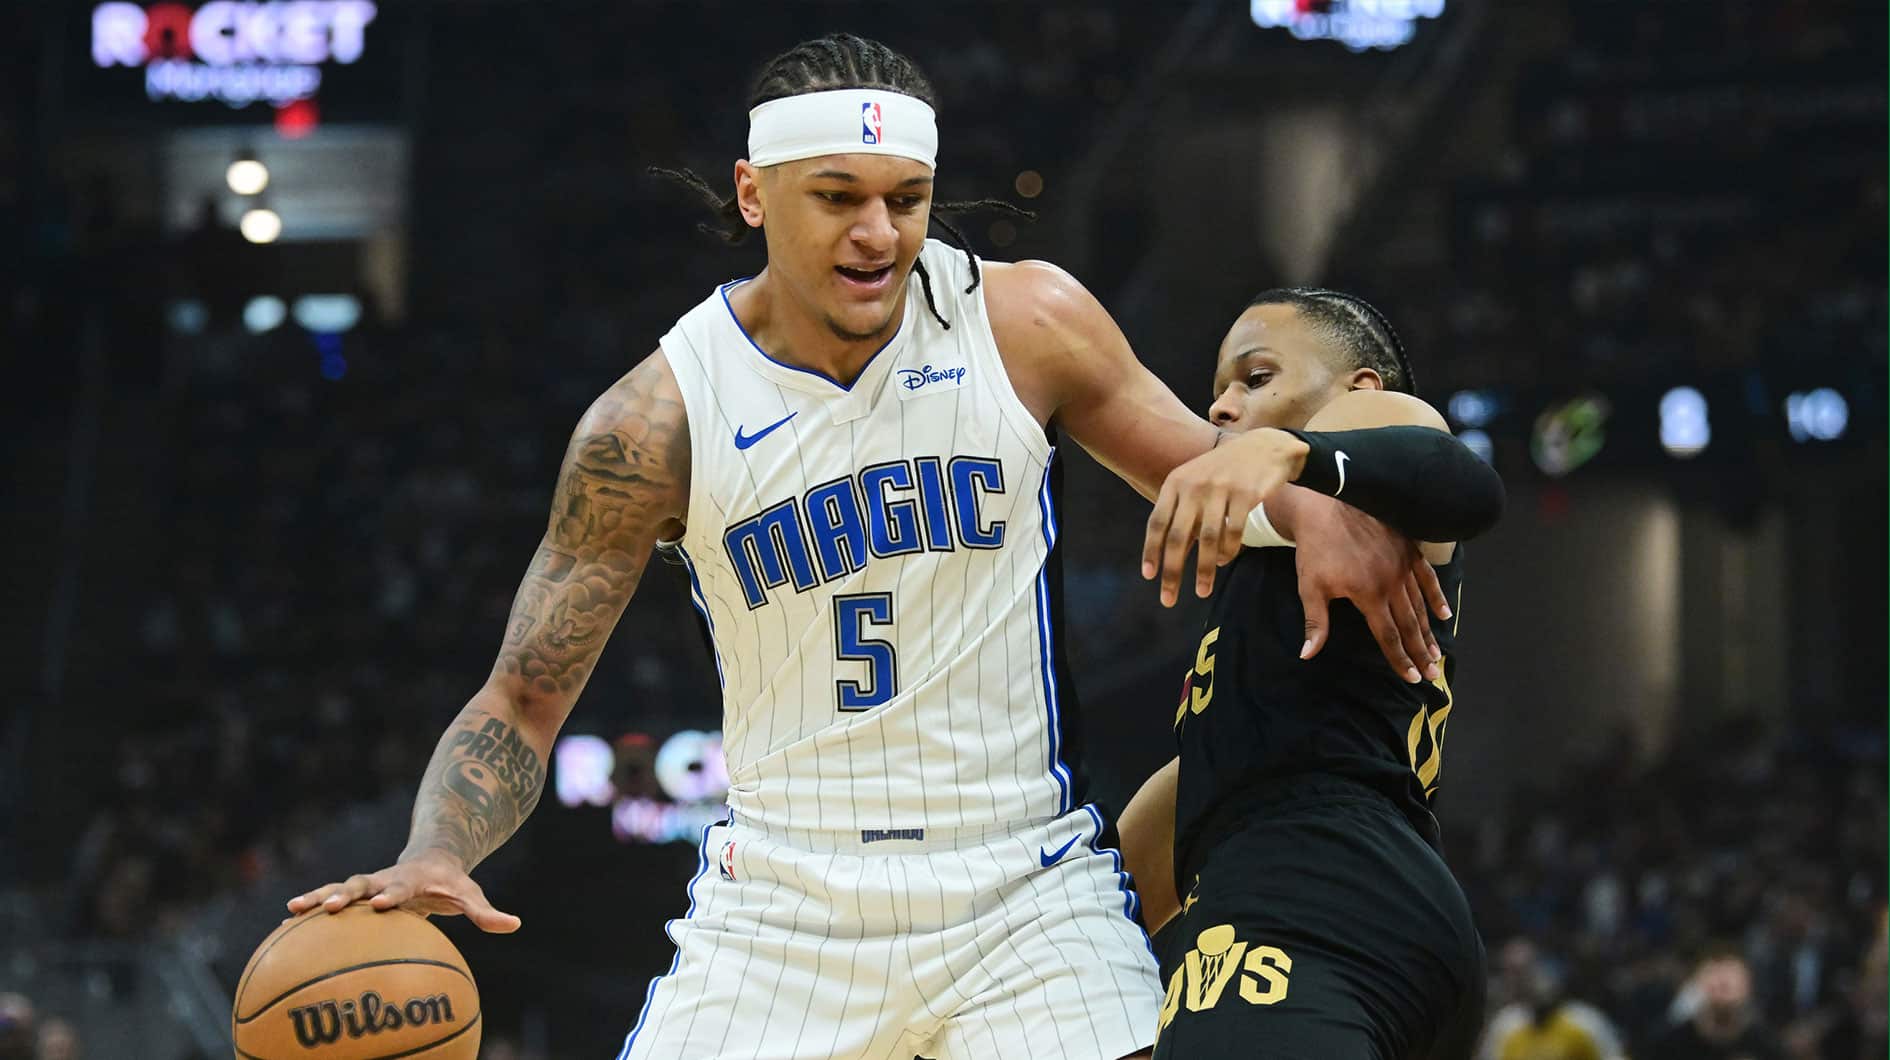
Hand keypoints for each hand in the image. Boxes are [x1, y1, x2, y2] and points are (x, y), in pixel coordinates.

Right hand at [285, 850, 521, 932]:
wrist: (431, 859)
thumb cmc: (451, 883)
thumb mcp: (469, 894)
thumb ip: (486, 912)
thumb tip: (514, 924)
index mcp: (411, 880)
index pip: (401, 888)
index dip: (392, 895)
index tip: (381, 904)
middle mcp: (384, 880)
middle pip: (361, 885)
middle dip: (344, 894)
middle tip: (325, 908)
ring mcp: (368, 885)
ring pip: (339, 889)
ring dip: (316, 898)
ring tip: (291, 911)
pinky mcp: (356, 894)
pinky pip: (329, 904)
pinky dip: (309, 912)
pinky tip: (284, 928)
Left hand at [1142, 429, 1307, 606]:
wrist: (1265, 447)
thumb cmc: (1225, 472)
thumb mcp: (1195, 483)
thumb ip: (1181, 513)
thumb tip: (1167, 555)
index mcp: (1176, 482)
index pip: (1157, 522)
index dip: (1151, 551)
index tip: (1149, 576)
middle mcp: (1194, 485)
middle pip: (1177, 536)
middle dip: (1172, 571)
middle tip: (1168, 599)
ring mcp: (1220, 488)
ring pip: (1207, 539)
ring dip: (1203, 570)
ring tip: (1202, 591)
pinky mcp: (1246, 493)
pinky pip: (1234, 532)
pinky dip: (1228, 552)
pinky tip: (1224, 561)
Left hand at [1289, 492, 1449, 682]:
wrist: (1327, 505)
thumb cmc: (1315, 548)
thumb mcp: (1310, 587)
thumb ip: (1315, 622)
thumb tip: (1308, 654)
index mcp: (1368, 595)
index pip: (1388, 635)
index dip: (1401, 659)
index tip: (1413, 677)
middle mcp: (1391, 582)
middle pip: (1409, 625)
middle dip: (1421, 652)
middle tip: (1433, 673)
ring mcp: (1402, 565)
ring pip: (1420, 604)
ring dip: (1429, 630)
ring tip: (1436, 652)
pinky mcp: (1408, 549)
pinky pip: (1427, 577)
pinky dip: (1436, 596)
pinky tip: (1444, 613)